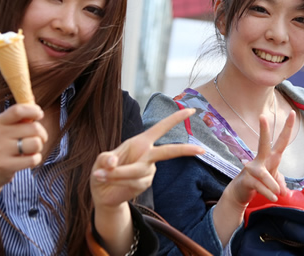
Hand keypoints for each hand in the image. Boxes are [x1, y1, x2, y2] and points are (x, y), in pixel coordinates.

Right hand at [0, 103, 46, 189]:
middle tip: (37, 138)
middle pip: (34, 128)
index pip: (18, 110)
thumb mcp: (5, 128)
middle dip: (42, 133)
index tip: (40, 115)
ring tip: (30, 150)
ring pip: (35, 143)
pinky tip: (28, 159)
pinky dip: (36, 159)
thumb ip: (20, 117)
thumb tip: (35, 104)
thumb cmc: (2, 145)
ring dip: (39, 147)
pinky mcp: (5, 165)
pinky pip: (33, 159)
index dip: (33, 111)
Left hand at [90, 108, 204, 208]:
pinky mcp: (144, 184)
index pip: (161, 128)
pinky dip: (117, 181)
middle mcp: (148, 154)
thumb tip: (112, 163)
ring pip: (137, 171)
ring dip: (118, 173)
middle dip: (185, 150)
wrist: (102, 193)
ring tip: (100, 175)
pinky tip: (108, 182)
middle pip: (168, 152)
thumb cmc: (103, 170)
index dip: (175, 119)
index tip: (191, 111)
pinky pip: (133, 181)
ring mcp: (148, 171)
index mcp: (141, 141)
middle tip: (202, 150)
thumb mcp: (101, 159)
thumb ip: (105, 159)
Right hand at [224, 111, 295, 206]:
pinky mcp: (246, 179)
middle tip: (262, 116)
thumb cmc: (259, 182)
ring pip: (263, 174)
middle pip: (263, 143)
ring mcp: (252, 169)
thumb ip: (281, 183)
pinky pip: (259, 186)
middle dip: (263, 131)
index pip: (281, 141)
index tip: (293, 113)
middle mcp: (261, 160)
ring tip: (278, 194)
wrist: (240, 193)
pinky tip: (273, 197)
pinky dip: (268, 192)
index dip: (287, 128)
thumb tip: (286, 192)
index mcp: (271, 157)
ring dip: (272, 184)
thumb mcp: (273, 182)